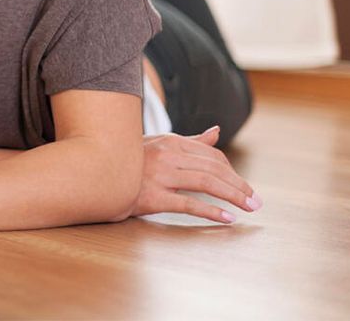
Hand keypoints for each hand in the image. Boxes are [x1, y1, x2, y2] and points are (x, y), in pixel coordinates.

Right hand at [123, 125, 262, 223]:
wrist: (94, 175)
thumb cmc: (128, 161)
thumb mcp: (157, 144)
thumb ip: (190, 141)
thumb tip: (217, 131)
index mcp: (170, 142)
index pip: (212, 155)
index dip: (232, 172)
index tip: (242, 187)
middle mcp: (167, 156)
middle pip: (214, 169)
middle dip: (240, 186)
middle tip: (256, 201)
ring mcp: (159, 176)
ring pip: (206, 184)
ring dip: (233, 197)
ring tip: (249, 208)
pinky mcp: (152, 197)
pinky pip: (188, 204)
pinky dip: (211, 211)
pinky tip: (227, 218)